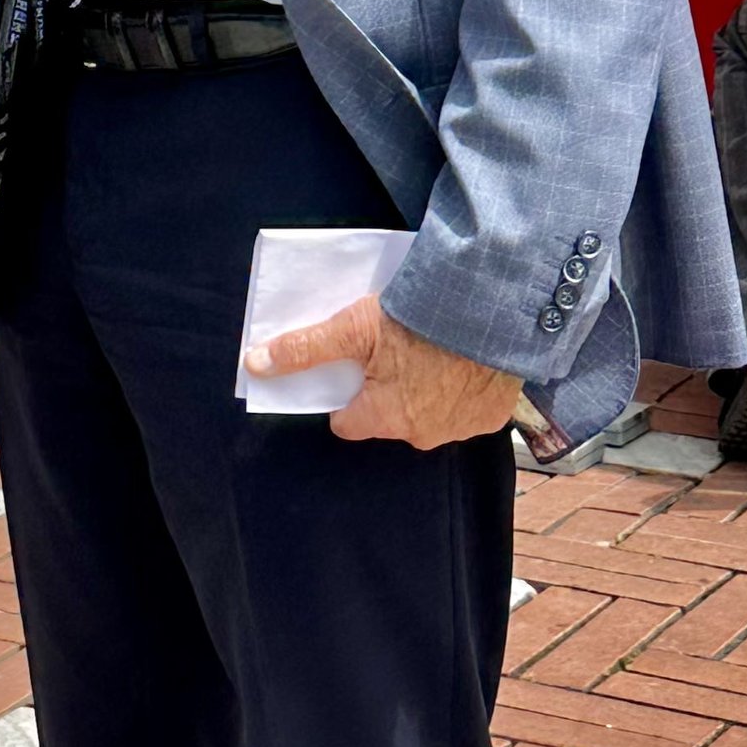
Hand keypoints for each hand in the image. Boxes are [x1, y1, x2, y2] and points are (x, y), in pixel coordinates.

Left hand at [240, 295, 522, 447]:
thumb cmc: (419, 320)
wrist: (491, 312)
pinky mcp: (491, 417)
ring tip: (431, 354)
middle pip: (389, 419)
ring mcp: (459, 429)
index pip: (349, 423)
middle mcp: (421, 434)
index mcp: (384, 418)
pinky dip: (462, 392)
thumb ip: (305, 349)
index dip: (346, 397)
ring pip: (429, 417)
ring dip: (427, 393)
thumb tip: (255, 364)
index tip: (356, 371)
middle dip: (389, 393)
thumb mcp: (353, 327)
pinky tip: (461, 362)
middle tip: (397, 352)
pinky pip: (467, 411)